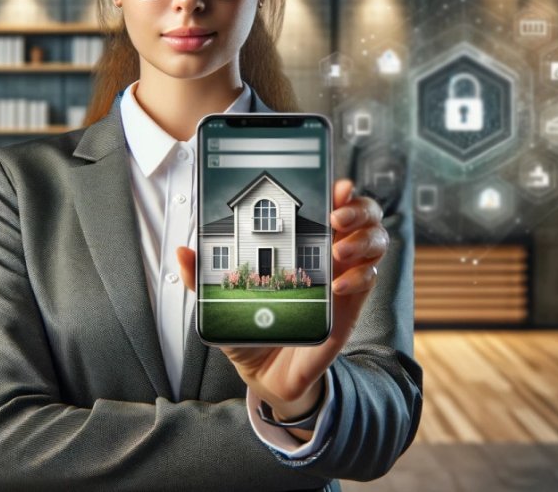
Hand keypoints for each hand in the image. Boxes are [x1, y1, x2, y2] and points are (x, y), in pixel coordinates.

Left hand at [176, 178, 387, 439]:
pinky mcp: (350, 305)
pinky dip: (358, 277)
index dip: (340, 190)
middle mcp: (330, 252)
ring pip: (376, 241)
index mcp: (303, 240)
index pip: (331, 203)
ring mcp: (345, 276)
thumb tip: (182, 252)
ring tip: (338, 249)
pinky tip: (336, 286)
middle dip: (359, 207)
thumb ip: (202, 278)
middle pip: (365, 215)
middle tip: (337, 215)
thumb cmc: (250, 327)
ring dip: (363, 239)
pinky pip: (368, 280)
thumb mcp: (222, 301)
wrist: (266, 373)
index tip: (335, 184)